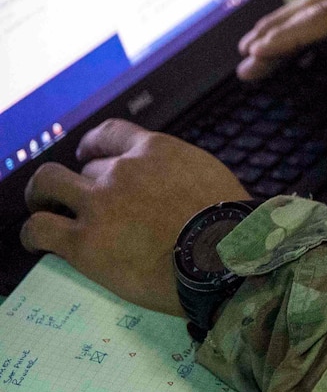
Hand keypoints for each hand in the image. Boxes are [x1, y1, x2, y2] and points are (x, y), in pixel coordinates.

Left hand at [20, 120, 249, 315]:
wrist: (223, 257)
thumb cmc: (229, 224)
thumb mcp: (209, 177)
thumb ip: (179, 173)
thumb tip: (174, 187)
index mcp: (156, 151)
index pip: (109, 134)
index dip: (92, 146)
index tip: (88, 155)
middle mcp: (121, 171)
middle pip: (86, 169)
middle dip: (82, 186)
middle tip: (81, 203)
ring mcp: (99, 205)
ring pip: (47, 185)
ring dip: (42, 198)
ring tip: (42, 212)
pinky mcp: (83, 242)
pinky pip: (39, 228)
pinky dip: (32, 233)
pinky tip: (36, 242)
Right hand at [237, 0, 326, 102]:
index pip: (320, 22)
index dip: (285, 39)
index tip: (252, 55)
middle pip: (313, 10)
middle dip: (275, 31)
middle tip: (242, 58)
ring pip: (325, 5)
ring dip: (291, 23)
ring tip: (261, 43)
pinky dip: (315, 20)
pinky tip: (311, 30)